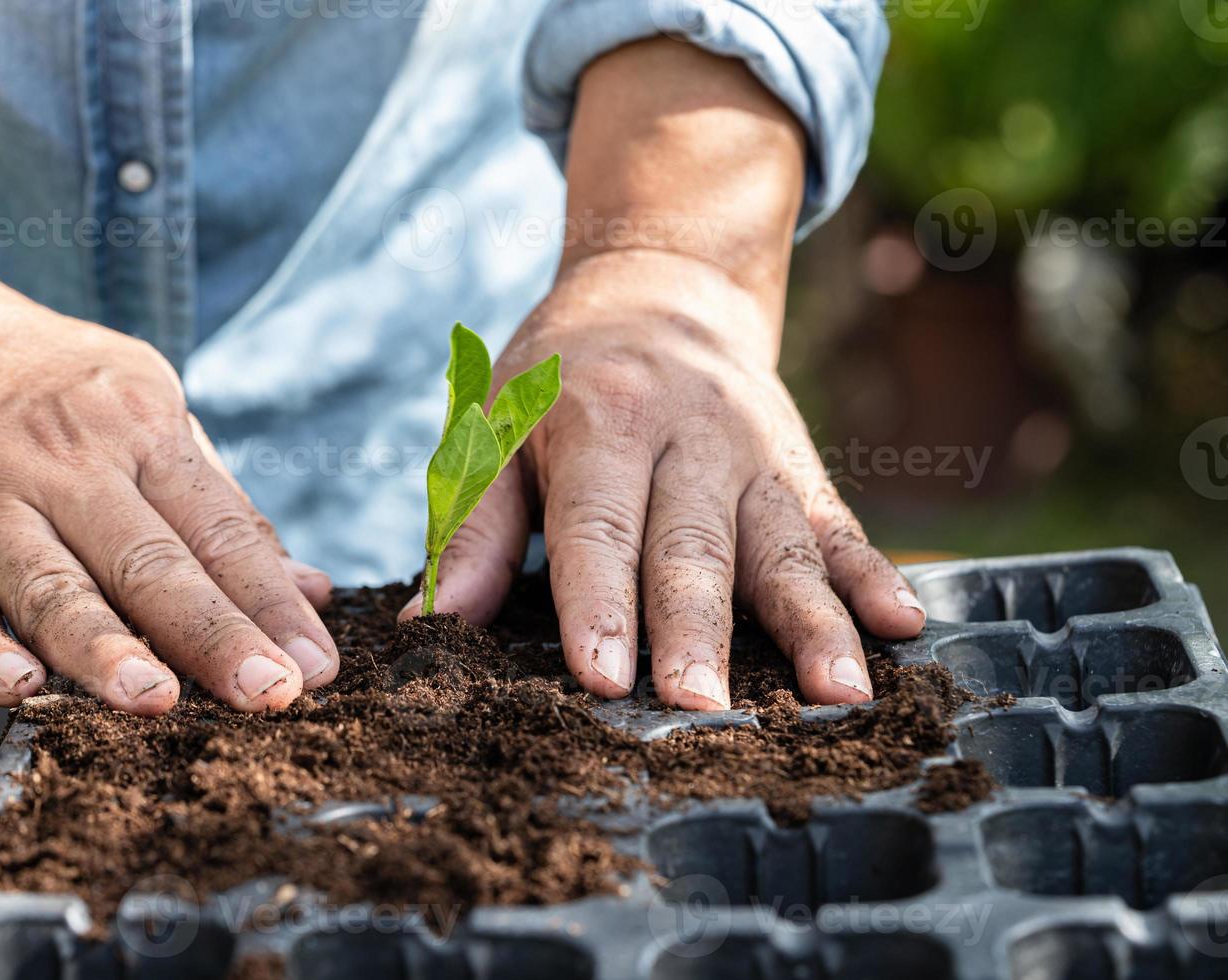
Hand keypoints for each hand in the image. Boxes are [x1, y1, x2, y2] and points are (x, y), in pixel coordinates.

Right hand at [0, 278, 337, 714]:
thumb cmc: (39, 378)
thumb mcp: (143, 404)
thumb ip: (222, 503)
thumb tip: (309, 589)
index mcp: (138, 425)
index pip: (222, 529)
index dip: (273, 603)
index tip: (319, 666)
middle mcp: (65, 460)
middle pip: (151, 563)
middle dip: (216, 635)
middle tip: (271, 693)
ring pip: (52, 587)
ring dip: (106, 650)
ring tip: (156, 701)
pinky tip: (17, 687)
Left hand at [416, 250, 925, 707]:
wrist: (660, 286)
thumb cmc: (559, 376)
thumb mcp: (495, 425)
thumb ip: (472, 523)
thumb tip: (435, 620)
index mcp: (602, 420)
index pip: (598, 524)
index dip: (598, 602)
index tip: (601, 678)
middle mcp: (688, 437)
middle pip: (693, 544)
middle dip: (699, 629)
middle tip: (700, 707)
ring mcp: (755, 454)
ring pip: (782, 544)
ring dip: (812, 621)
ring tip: (838, 693)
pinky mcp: (800, 470)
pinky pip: (839, 526)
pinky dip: (872, 576)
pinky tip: (905, 626)